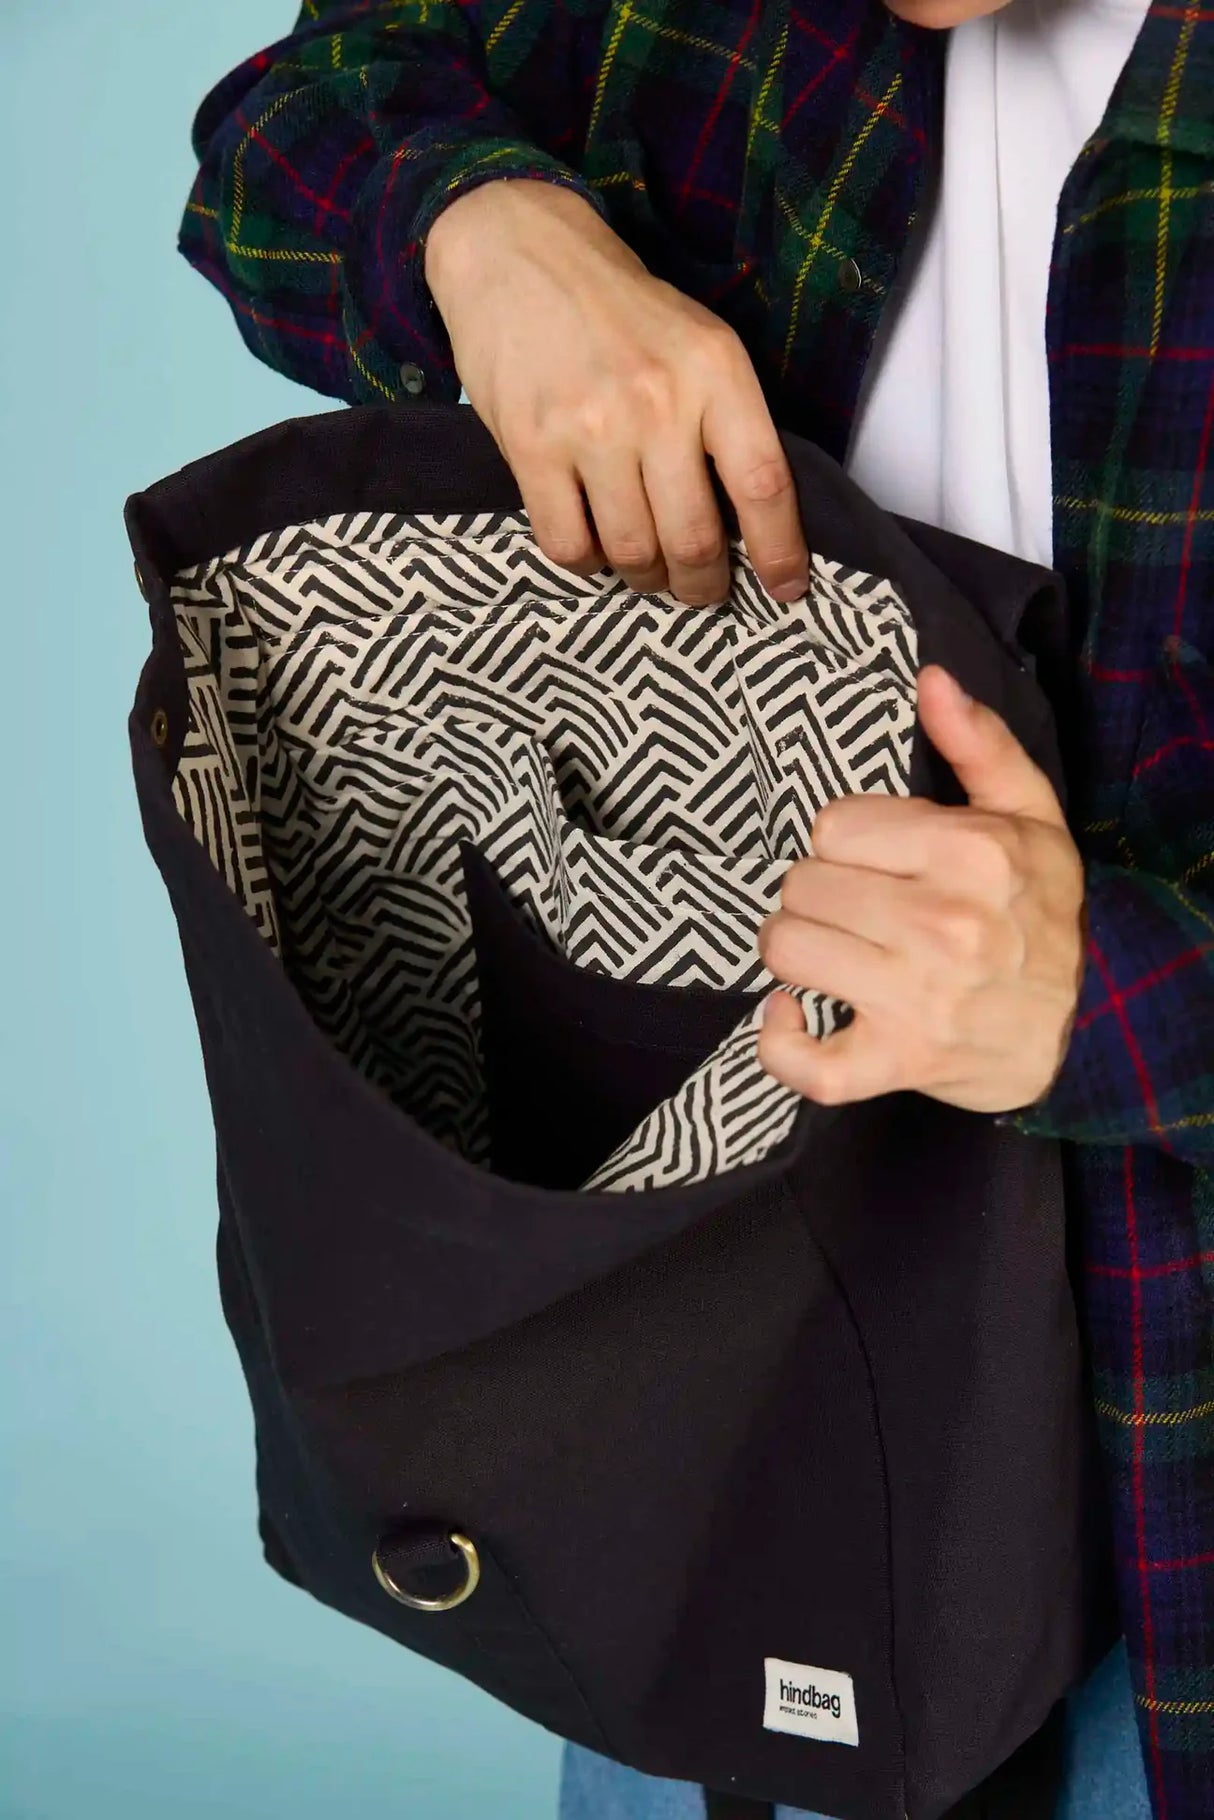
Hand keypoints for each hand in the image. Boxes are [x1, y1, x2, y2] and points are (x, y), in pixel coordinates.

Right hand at [423, 179, 809, 606]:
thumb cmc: (618, 309)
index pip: (763, 485)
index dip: (779, 553)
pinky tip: (593, 544)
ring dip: (645, 579)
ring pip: (634, 552)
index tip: (786, 591)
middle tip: (700, 590)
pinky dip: (587, 563)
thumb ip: (725, 418)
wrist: (517, 251)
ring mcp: (591, 427)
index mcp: (715, 371)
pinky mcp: (530, 446)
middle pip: (696, 538)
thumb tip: (749, 521)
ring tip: (647, 570)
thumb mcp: (697, 342)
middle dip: (703, 586)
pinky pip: (568, 545)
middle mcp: (658, 402)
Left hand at [756, 667, 1085, 1113]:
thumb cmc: (1043, 911)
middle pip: (802, 883)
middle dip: (820, 890)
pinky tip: (790, 1012)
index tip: (877, 859)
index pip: (833, 824)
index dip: (845, 839)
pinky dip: (782, 1043)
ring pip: (786, 948)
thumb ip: (980, 742)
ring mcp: (917, 998)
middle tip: (858, 906)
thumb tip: (930, 679)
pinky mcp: (898, 1060)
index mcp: (969, 852)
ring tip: (834, 950)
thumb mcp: (1031, 814)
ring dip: (798, 948)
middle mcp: (942, 923)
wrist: (1089, 1020)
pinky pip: (807, 1062)